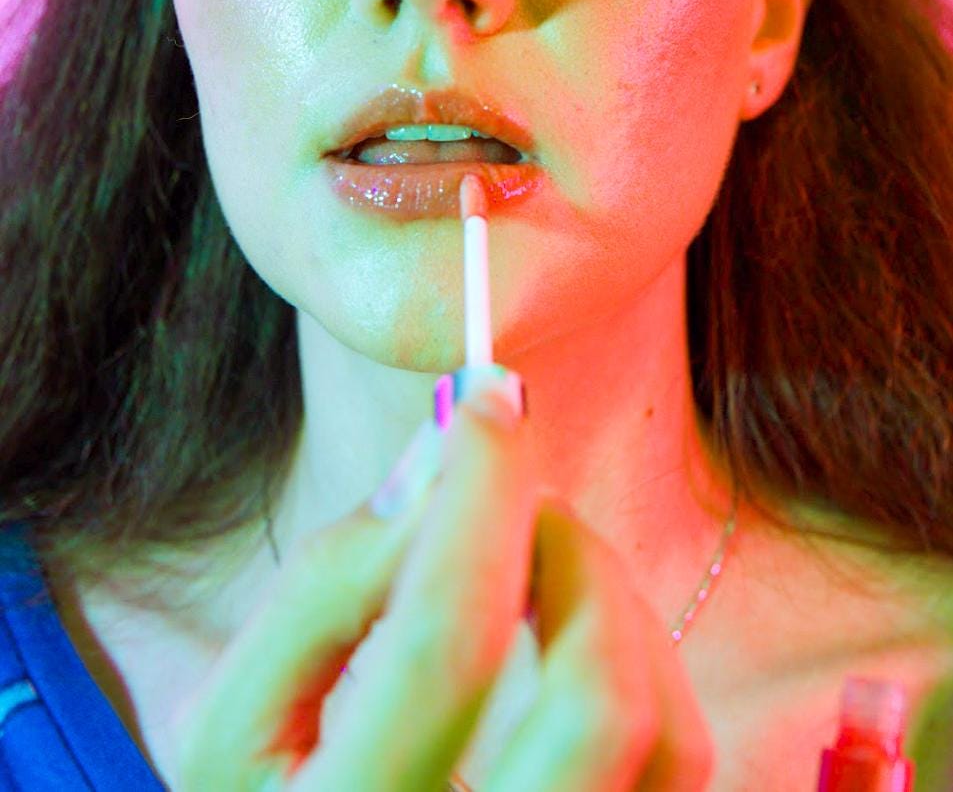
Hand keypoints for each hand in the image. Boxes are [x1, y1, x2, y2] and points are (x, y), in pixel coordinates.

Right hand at [171, 373, 715, 789]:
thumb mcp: (233, 720)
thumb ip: (322, 591)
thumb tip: (437, 466)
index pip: (448, 643)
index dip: (477, 498)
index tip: (486, 398)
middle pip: (596, 703)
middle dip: (571, 554)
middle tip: (518, 493)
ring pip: (662, 735)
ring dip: (612, 599)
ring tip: (537, 554)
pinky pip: (677, 760)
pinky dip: (641, 658)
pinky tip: (572, 622)